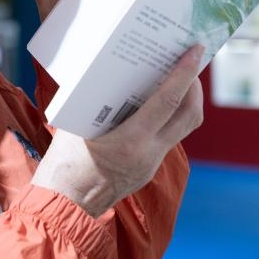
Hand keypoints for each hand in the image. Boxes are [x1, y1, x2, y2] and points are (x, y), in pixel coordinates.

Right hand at [30, 45, 204, 217]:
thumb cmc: (63, 164)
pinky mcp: (148, 170)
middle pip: (188, 115)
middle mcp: (149, 154)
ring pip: (183, 128)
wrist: (64, 207)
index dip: (184, 74)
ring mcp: (152, 164)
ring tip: (177, 81)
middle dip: (193, 87)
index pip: (168, 102)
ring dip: (186, 103)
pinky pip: (168, 139)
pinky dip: (169, 118)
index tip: (195, 52)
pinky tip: (156, 106)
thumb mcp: (77, 125)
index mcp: (131, 141)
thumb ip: (97, 101)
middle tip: (188, 63)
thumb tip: (109, 72)